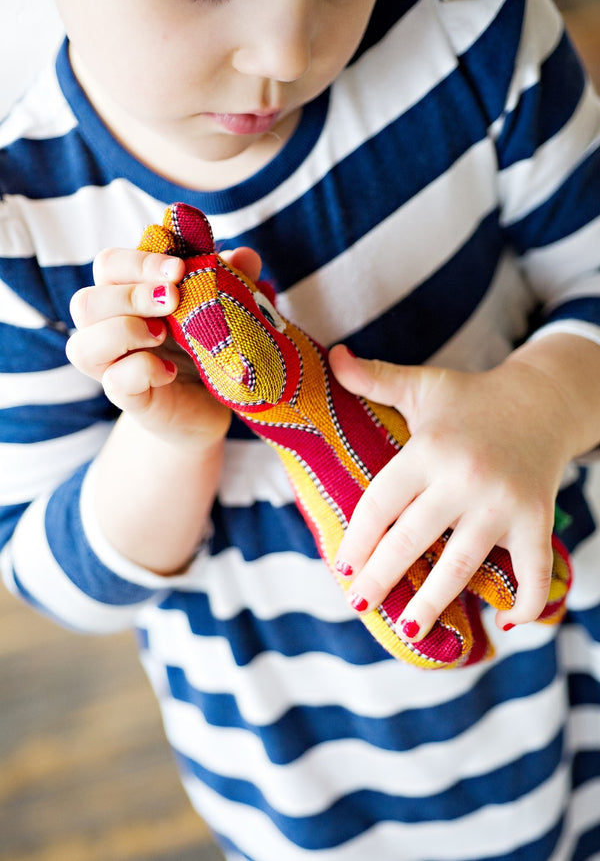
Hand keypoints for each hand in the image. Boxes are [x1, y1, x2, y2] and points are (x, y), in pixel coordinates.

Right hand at [66, 245, 261, 444]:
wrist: (212, 407)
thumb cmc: (207, 349)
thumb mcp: (222, 308)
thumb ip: (233, 278)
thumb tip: (245, 256)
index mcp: (126, 297)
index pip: (108, 265)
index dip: (138, 261)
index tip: (179, 268)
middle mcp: (108, 330)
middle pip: (85, 302)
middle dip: (131, 295)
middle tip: (173, 299)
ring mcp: (113, 368)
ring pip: (81, 345)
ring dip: (124, 331)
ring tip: (162, 334)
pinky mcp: (128, 399)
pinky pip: (115, 382)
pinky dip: (143, 370)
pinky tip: (171, 370)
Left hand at [329, 345, 574, 637]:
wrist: (541, 401)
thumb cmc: (471, 398)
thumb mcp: (422, 386)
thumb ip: (376, 378)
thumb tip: (332, 356)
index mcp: (429, 449)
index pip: (381, 504)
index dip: (357, 539)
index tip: (342, 567)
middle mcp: (464, 478)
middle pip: (412, 540)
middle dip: (381, 578)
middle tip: (360, 604)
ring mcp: (503, 503)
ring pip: (461, 564)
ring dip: (434, 602)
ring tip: (409, 631)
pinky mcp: (535, 519)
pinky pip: (533, 570)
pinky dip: (526, 602)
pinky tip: (506, 625)